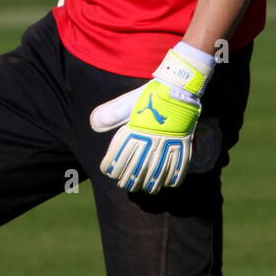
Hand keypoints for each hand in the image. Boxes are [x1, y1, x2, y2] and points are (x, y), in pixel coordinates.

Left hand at [90, 46, 214, 193]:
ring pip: (157, 173)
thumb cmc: (151, 95)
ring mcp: (168, 144)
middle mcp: (151, 141)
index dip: (111, 168)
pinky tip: (167, 183)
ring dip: (150, 184)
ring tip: (146, 189)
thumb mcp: (126, 102)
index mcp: (135, 132)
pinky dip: (172, 178)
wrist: (178, 87)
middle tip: (125, 185)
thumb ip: (110, 114)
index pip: (118, 158)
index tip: (108, 171)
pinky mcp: (183, 144)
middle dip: (129, 181)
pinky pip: (179, 167)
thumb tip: (93, 124)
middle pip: (137, 170)